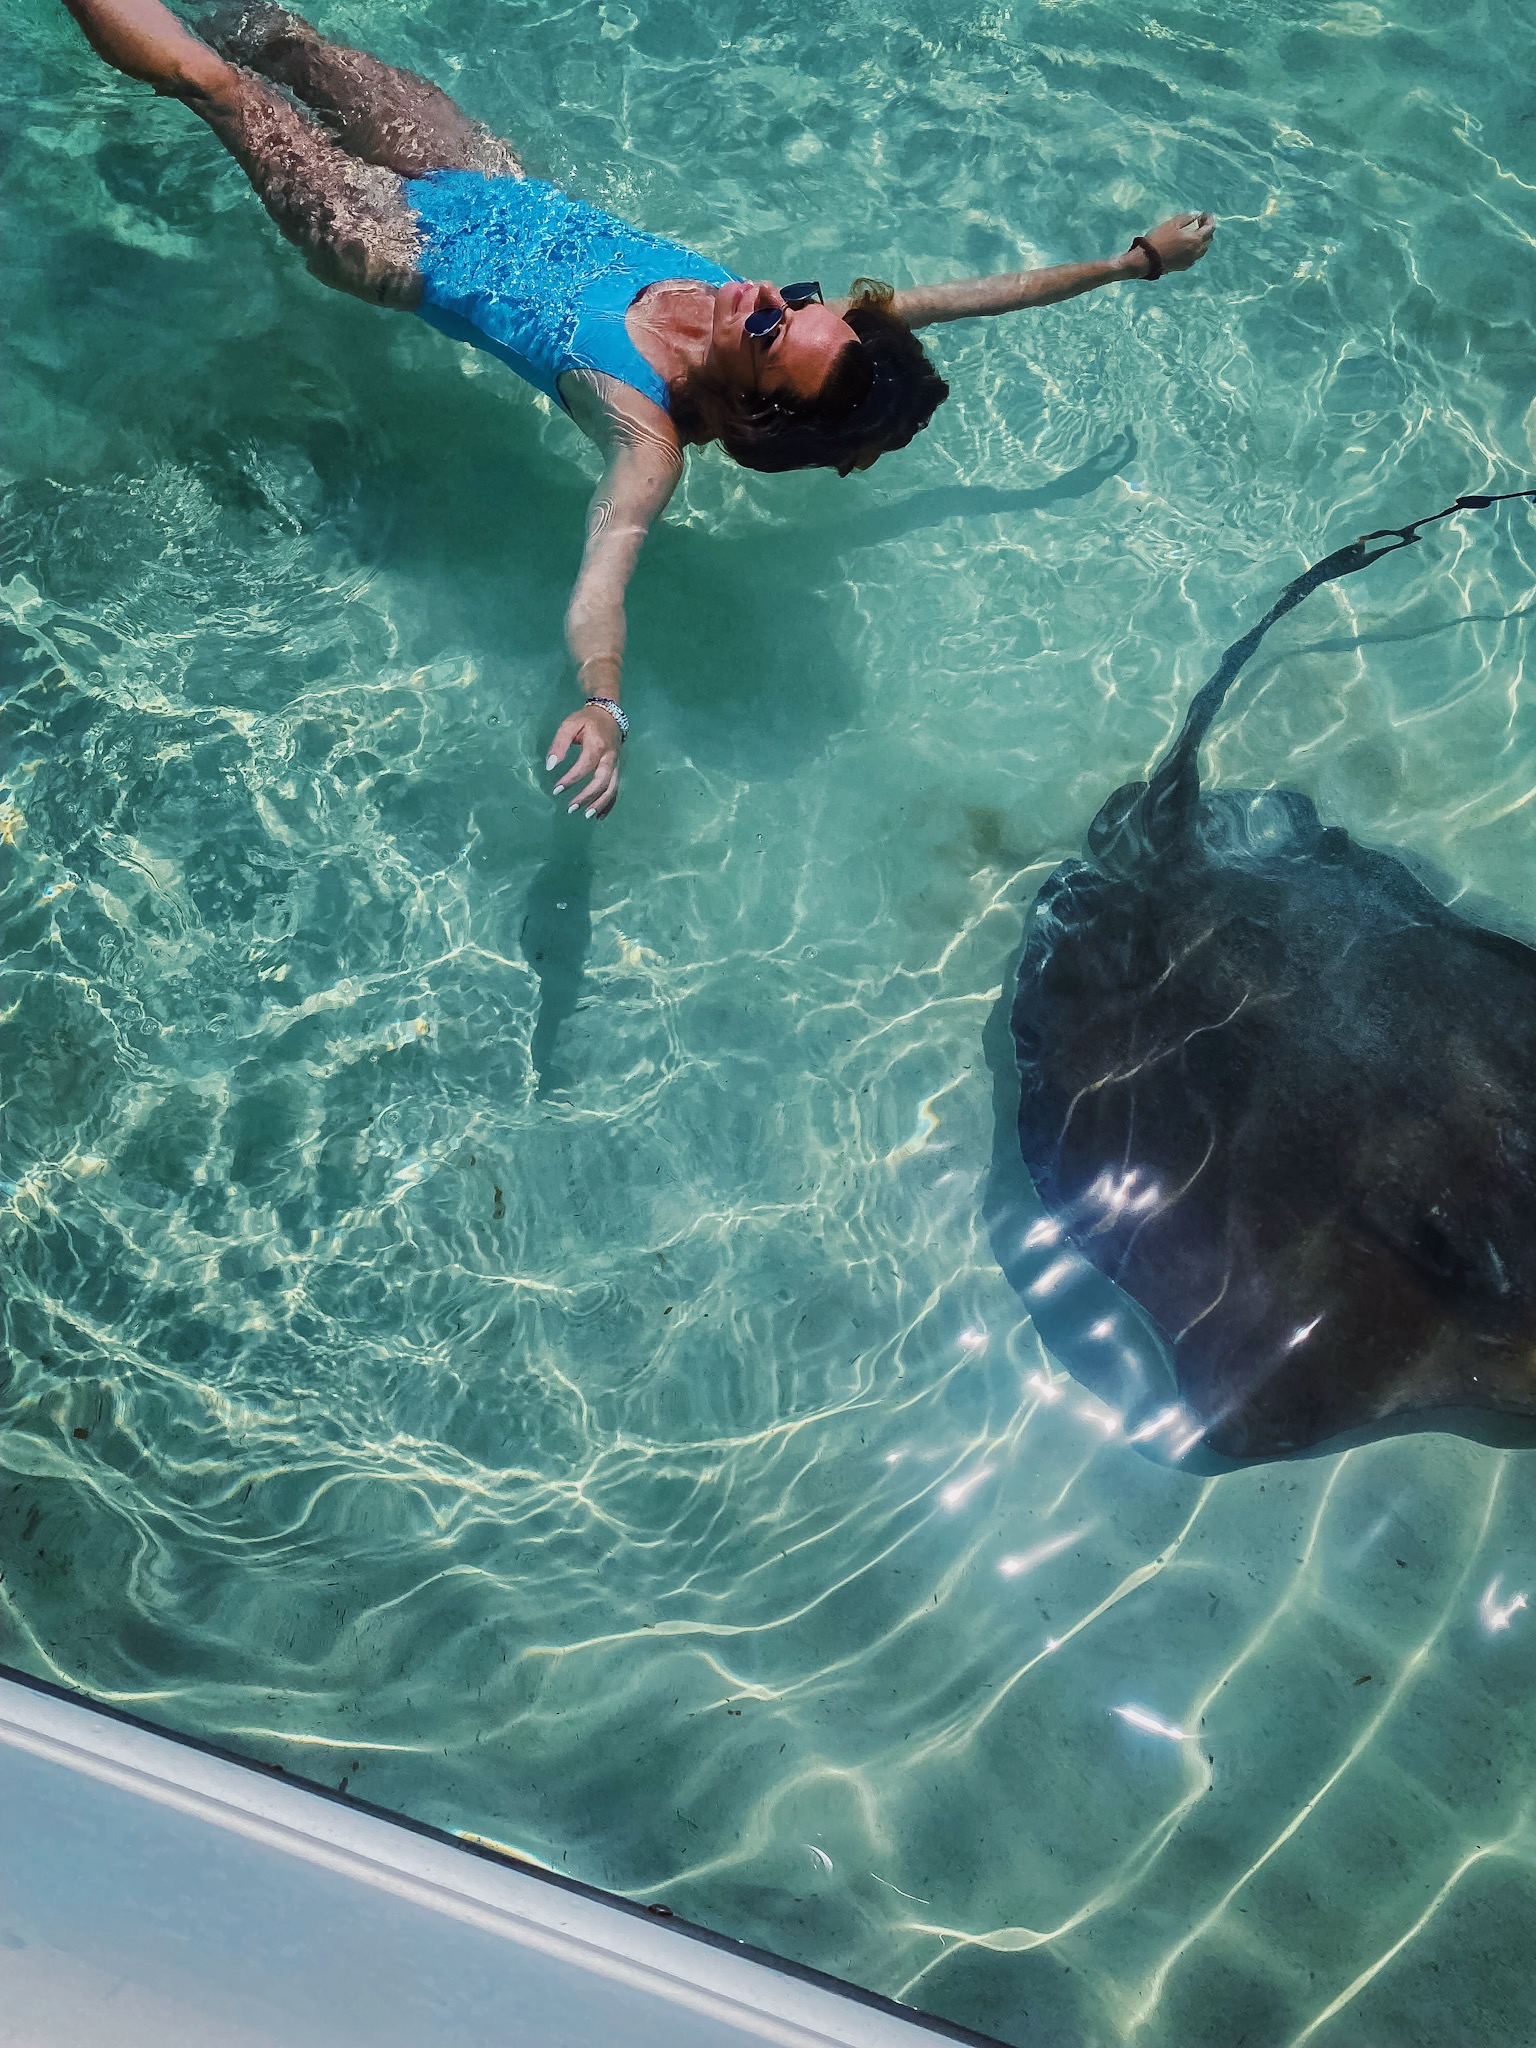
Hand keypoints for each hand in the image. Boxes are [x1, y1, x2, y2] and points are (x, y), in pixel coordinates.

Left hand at [547, 703, 621, 818]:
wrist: (610, 714)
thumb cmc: (586, 721)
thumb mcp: (569, 725)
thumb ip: (559, 744)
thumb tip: (551, 766)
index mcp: (598, 745)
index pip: (585, 766)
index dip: (571, 779)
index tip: (557, 789)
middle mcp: (610, 757)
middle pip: (602, 780)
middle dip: (587, 796)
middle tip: (571, 808)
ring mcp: (617, 765)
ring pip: (612, 788)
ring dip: (599, 803)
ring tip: (586, 815)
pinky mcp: (619, 770)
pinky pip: (616, 789)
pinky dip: (609, 804)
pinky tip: (599, 815)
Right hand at [1138, 212, 1215, 273]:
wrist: (1147, 260)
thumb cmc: (1159, 239)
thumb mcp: (1173, 223)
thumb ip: (1187, 218)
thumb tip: (1197, 214)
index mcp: (1196, 239)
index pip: (1210, 228)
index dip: (1210, 219)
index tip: (1205, 214)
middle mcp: (1197, 251)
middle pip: (1208, 239)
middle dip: (1207, 229)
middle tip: (1200, 222)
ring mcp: (1191, 260)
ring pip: (1203, 249)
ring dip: (1202, 240)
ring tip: (1195, 233)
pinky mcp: (1185, 266)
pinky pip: (1195, 256)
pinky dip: (1196, 249)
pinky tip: (1188, 245)